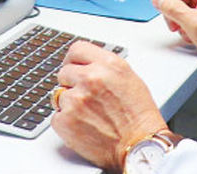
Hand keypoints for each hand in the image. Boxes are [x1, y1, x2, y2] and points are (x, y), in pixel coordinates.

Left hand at [51, 41, 167, 171]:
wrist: (140, 146)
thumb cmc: (138, 116)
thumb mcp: (129, 78)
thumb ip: (104, 67)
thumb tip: (86, 64)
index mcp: (107, 64)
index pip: (77, 49)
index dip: (74, 60)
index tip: (74, 67)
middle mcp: (90, 78)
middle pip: (64, 72)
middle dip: (72, 84)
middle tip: (86, 98)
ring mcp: (76, 99)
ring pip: (59, 95)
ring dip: (70, 104)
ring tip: (90, 115)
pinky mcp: (66, 120)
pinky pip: (56, 116)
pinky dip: (66, 122)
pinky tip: (84, 126)